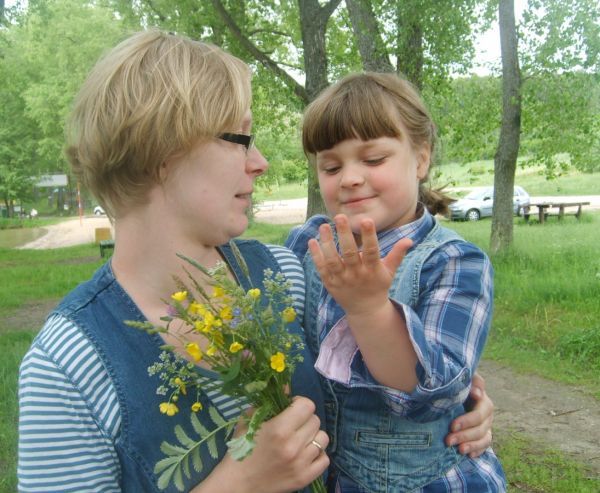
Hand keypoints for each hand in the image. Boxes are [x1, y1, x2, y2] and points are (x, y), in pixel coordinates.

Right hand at [196, 397, 328, 492]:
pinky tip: (304, 454)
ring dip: (312, 436)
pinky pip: (325, 459)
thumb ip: (269, 402)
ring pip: (323, 438)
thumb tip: (287, 387)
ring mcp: (302, 463)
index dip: (299, 403)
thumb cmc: (241, 449)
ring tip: (300, 440)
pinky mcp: (305, 478)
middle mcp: (294, 445)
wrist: (238, 483)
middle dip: (305, 419)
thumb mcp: (250, 421)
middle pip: (315, 420)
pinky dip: (317, 454)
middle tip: (293, 425)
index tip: (291, 408)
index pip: (307, 405)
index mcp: (279, 429)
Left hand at [308, 214, 411, 316]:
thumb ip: (397, 254)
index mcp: (373, 270)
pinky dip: (316, 255)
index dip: (369, 236)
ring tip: (324, 226)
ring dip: (327, 242)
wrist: (365, 310)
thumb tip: (409, 240)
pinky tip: (312, 240)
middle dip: (344, 234)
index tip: (366, 220)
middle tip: (340, 216)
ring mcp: (341, 279)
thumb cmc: (378, 286)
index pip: (372, 251)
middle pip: (349, 253)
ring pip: (332, 260)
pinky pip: (321, 268)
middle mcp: (356, 274)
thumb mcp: (390, 272)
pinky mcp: (330, 283)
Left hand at [446, 372, 493, 457]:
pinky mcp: (482, 435)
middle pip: (481, 429)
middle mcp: (487, 415)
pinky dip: (477, 451)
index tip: (452, 426)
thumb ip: (472, 381)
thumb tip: (477, 393)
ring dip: (471, 446)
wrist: (454, 392)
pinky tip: (468, 455)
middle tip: (448, 440)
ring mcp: (486, 426)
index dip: (467, 421)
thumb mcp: (464, 379)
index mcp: (484, 401)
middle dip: (465, 436)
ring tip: (459, 450)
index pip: (479, 414)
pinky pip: (484, 446)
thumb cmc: (458, 384)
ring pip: (484, 439)